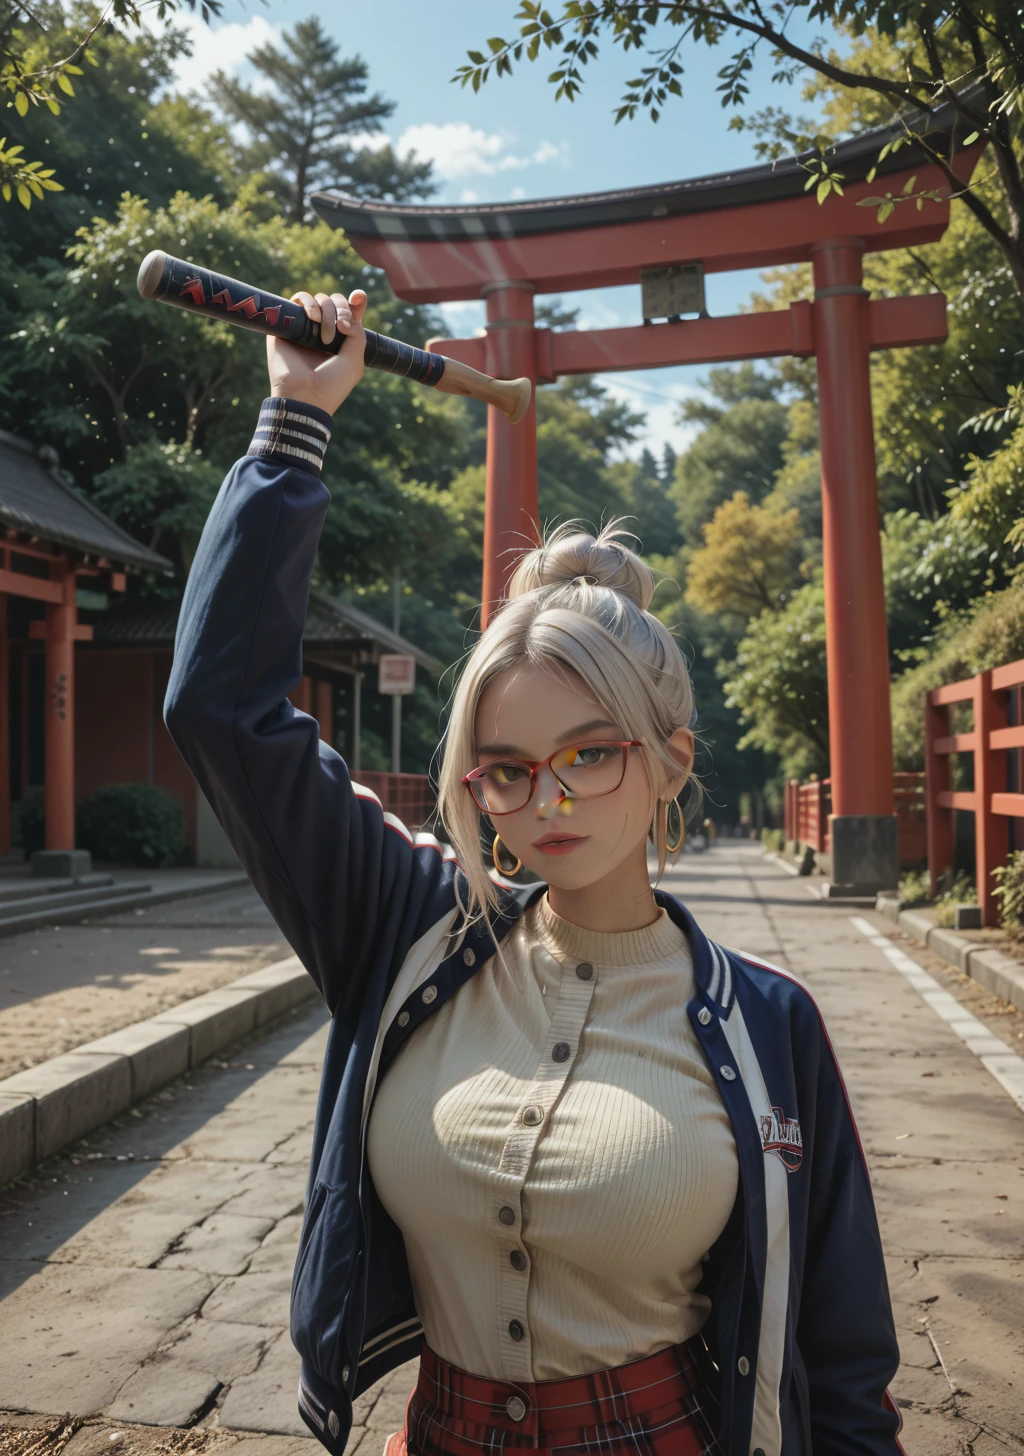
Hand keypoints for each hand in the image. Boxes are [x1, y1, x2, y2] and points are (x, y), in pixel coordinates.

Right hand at [267, 288, 367, 415]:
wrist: (305, 395)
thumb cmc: (332, 383)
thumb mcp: (356, 360)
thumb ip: (358, 332)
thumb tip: (342, 317)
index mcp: (341, 340)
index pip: (350, 311)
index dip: (356, 300)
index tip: (359, 297)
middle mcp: (323, 332)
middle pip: (335, 302)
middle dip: (341, 309)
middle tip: (340, 328)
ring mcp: (304, 328)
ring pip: (318, 299)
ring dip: (327, 311)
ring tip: (325, 335)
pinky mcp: (287, 325)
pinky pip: (296, 299)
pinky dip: (308, 302)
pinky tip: (313, 318)